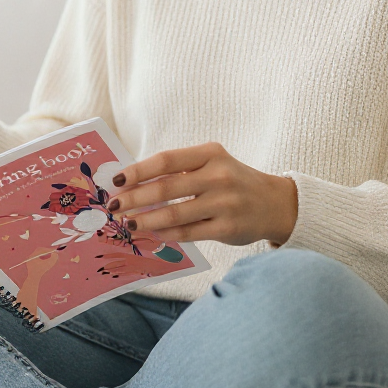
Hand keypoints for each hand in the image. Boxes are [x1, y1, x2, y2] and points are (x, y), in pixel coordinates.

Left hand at [16, 248, 60, 317]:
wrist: (33, 282)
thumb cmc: (40, 272)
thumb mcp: (48, 264)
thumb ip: (53, 258)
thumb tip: (55, 254)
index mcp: (33, 256)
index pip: (41, 250)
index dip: (48, 250)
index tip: (55, 251)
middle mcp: (30, 258)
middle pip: (39, 252)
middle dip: (46, 252)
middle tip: (53, 253)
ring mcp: (30, 263)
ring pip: (38, 257)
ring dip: (45, 257)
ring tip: (51, 258)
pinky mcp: (31, 268)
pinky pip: (38, 262)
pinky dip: (43, 261)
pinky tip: (47, 264)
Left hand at [108, 143, 297, 247]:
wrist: (274, 203)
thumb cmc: (232, 181)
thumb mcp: (212, 164)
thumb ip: (179, 171)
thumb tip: (133, 184)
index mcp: (210, 153)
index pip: (166, 159)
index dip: (138, 170)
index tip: (116, 180)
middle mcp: (219, 175)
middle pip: (166, 187)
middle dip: (134, 198)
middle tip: (113, 206)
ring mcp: (225, 203)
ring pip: (174, 214)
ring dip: (145, 220)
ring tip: (127, 223)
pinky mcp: (228, 228)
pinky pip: (188, 232)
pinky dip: (166, 233)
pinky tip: (152, 233)